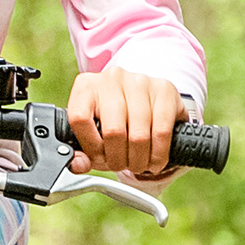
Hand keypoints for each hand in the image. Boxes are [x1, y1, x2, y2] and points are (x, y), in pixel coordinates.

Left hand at [69, 61, 188, 178]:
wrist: (149, 100)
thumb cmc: (116, 118)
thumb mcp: (93, 133)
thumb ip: (81, 153)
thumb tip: (79, 165)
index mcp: (86, 86)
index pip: (79, 119)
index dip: (91, 148)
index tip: (100, 159)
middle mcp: (112, 78)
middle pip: (112, 131)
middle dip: (118, 160)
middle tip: (121, 166)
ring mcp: (140, 81)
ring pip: (138, 136)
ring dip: (138, 161)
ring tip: (138, 164)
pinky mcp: (165, 90)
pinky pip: (161, 132)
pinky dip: (158, 155)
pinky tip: (154, 160)